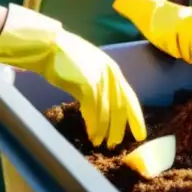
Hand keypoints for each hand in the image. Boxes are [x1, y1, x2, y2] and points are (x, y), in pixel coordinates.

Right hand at [0, 5, 146, 147]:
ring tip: (99, 142)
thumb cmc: (66, 59)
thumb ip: (100, 86)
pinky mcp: (87, 83)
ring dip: (103, 130)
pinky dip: (93, 124)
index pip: (130, 97)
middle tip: (114, 144)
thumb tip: (104, 108)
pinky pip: (93, 110)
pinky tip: (91, 134)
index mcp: (114, 70)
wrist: (51, 47)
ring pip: (107, 112)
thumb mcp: (90, 71)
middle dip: (118, 129)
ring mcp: (100, 78)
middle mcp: (111, 74)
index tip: (140, 135)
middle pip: (121, 108)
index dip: (136, 118)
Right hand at [113, 0, 191, 63]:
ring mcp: (173, 33)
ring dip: (183, 54)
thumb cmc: (174, 14)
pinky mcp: (163, 39)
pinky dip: (173, 51)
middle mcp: (185, 26)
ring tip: (181, 49)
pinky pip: (173, 52)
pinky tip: (171, 44)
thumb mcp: (189, 15)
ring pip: (183, 54)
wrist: (152, 8)